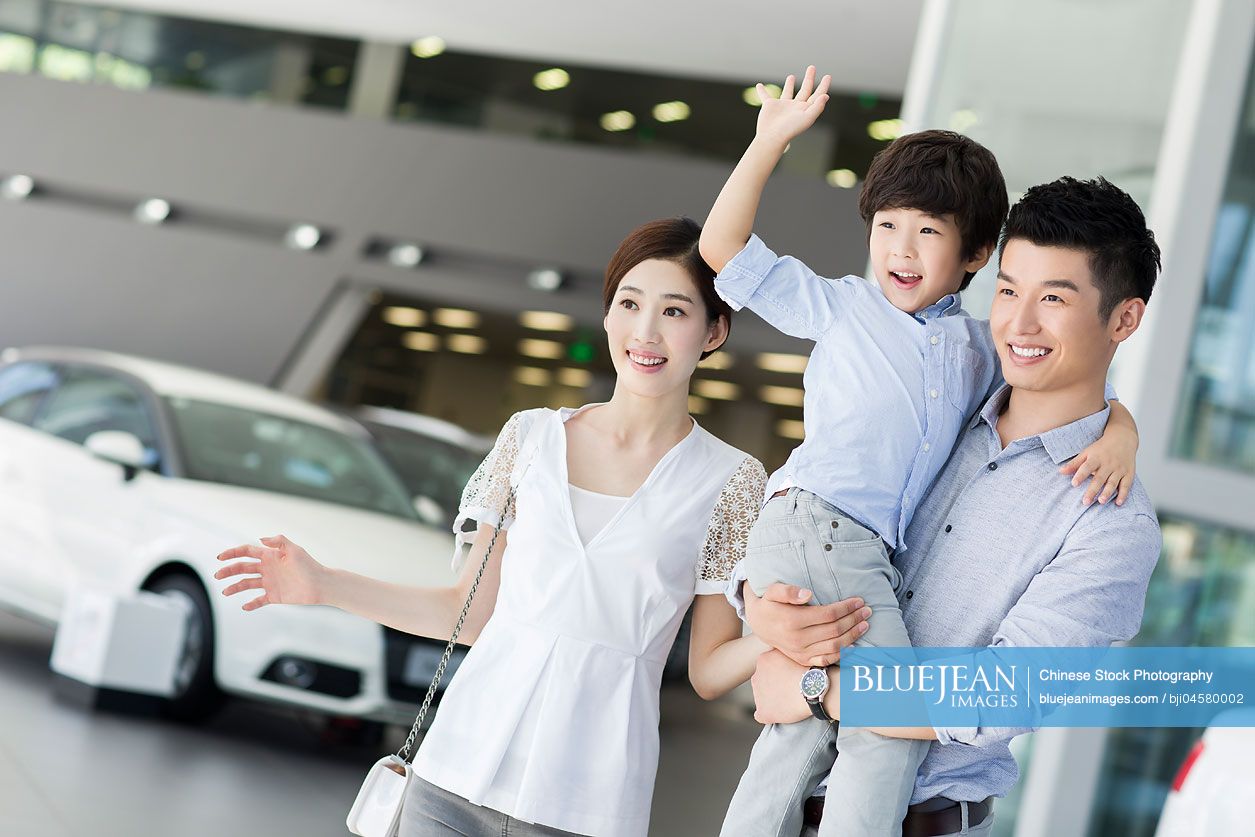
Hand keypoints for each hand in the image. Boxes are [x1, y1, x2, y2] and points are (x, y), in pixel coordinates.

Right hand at [215, 534, 325, 610]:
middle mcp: (268, 568)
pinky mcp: (274, 596)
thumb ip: (279, 541)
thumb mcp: (295, 549)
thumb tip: (260, 539)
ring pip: (247, 584)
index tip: (220, 557)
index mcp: (270, 556)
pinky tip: (244, 606)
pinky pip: (259, 600)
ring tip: (225, 591)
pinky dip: (251, 604)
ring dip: (235, 587)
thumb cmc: (309, 566)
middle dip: (229, 570)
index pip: (247, 552)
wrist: (321, 584)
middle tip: (218, 575)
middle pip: (243, 568)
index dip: (233, 553)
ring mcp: (270, 582)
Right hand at [744, 582, 868, 666]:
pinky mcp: (802, 660)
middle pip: (835, 630)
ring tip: (865, 625)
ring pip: (834, 646)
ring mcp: (800, 652)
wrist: (759, 624)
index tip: (859, 600)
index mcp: (792, 621)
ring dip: (853, 636)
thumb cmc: (769, 604)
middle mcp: (798, 639)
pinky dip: (843, 654)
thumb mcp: (772, 591)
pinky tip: (854, 645)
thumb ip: (787, 591)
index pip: (828, 615)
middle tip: (867, 611)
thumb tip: (807, 593)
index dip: (846, 608)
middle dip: (854, 619)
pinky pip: (827, 660)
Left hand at [750, 649, 811, 723]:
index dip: (779, 674)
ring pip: (763, 698)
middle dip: (773, 686)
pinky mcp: (763, 712)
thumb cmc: (809, 668)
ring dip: (773, 700)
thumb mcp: (793, 652)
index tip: (790, 677)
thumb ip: (783, 652)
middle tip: (790, 689)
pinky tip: (781, 713)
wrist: (815, 687)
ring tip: (790, 701)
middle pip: (762, 682)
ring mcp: (758, 695)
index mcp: (763, 660)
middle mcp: (756, 677)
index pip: (767, 668)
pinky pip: (761, 715)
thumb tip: (786, 653)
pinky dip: (770, 715)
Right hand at [754, 66, 830, 146]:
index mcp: (805, 109)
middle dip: (809, 79)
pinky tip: (759, 85)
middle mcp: (795, 107)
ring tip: (792, 76)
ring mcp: (782, 106)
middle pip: (805, 90)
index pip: (817, 95)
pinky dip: (762, 91)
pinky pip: (765, 96)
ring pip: (788, 92)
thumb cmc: (790, 129)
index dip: (823, 86)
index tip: (827, 76)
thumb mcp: (807, 118)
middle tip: (812, 67)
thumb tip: (826, 95)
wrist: (772, 137)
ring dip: (789, 85)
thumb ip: (817, 107)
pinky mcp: (769, 106)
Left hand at [1060, 434, 1136, 505]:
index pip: (1087, 467)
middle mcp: (1108, 464)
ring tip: (1101, 501)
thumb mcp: (1087, 453)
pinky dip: (1123, 494)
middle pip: (1099, 478)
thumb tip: (1061, 472)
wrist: (1123, 439)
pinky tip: (1118, 503)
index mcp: (1096, 458)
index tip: (1074, 484)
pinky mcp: (1129, 473)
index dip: (1080, 475)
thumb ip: (1075, 463)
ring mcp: (1119, 469)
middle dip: (1092, 490)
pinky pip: (1126, 485)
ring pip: (1113, 482)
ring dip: (1107, 492)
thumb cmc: (1102, 448)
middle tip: (1085, 501)